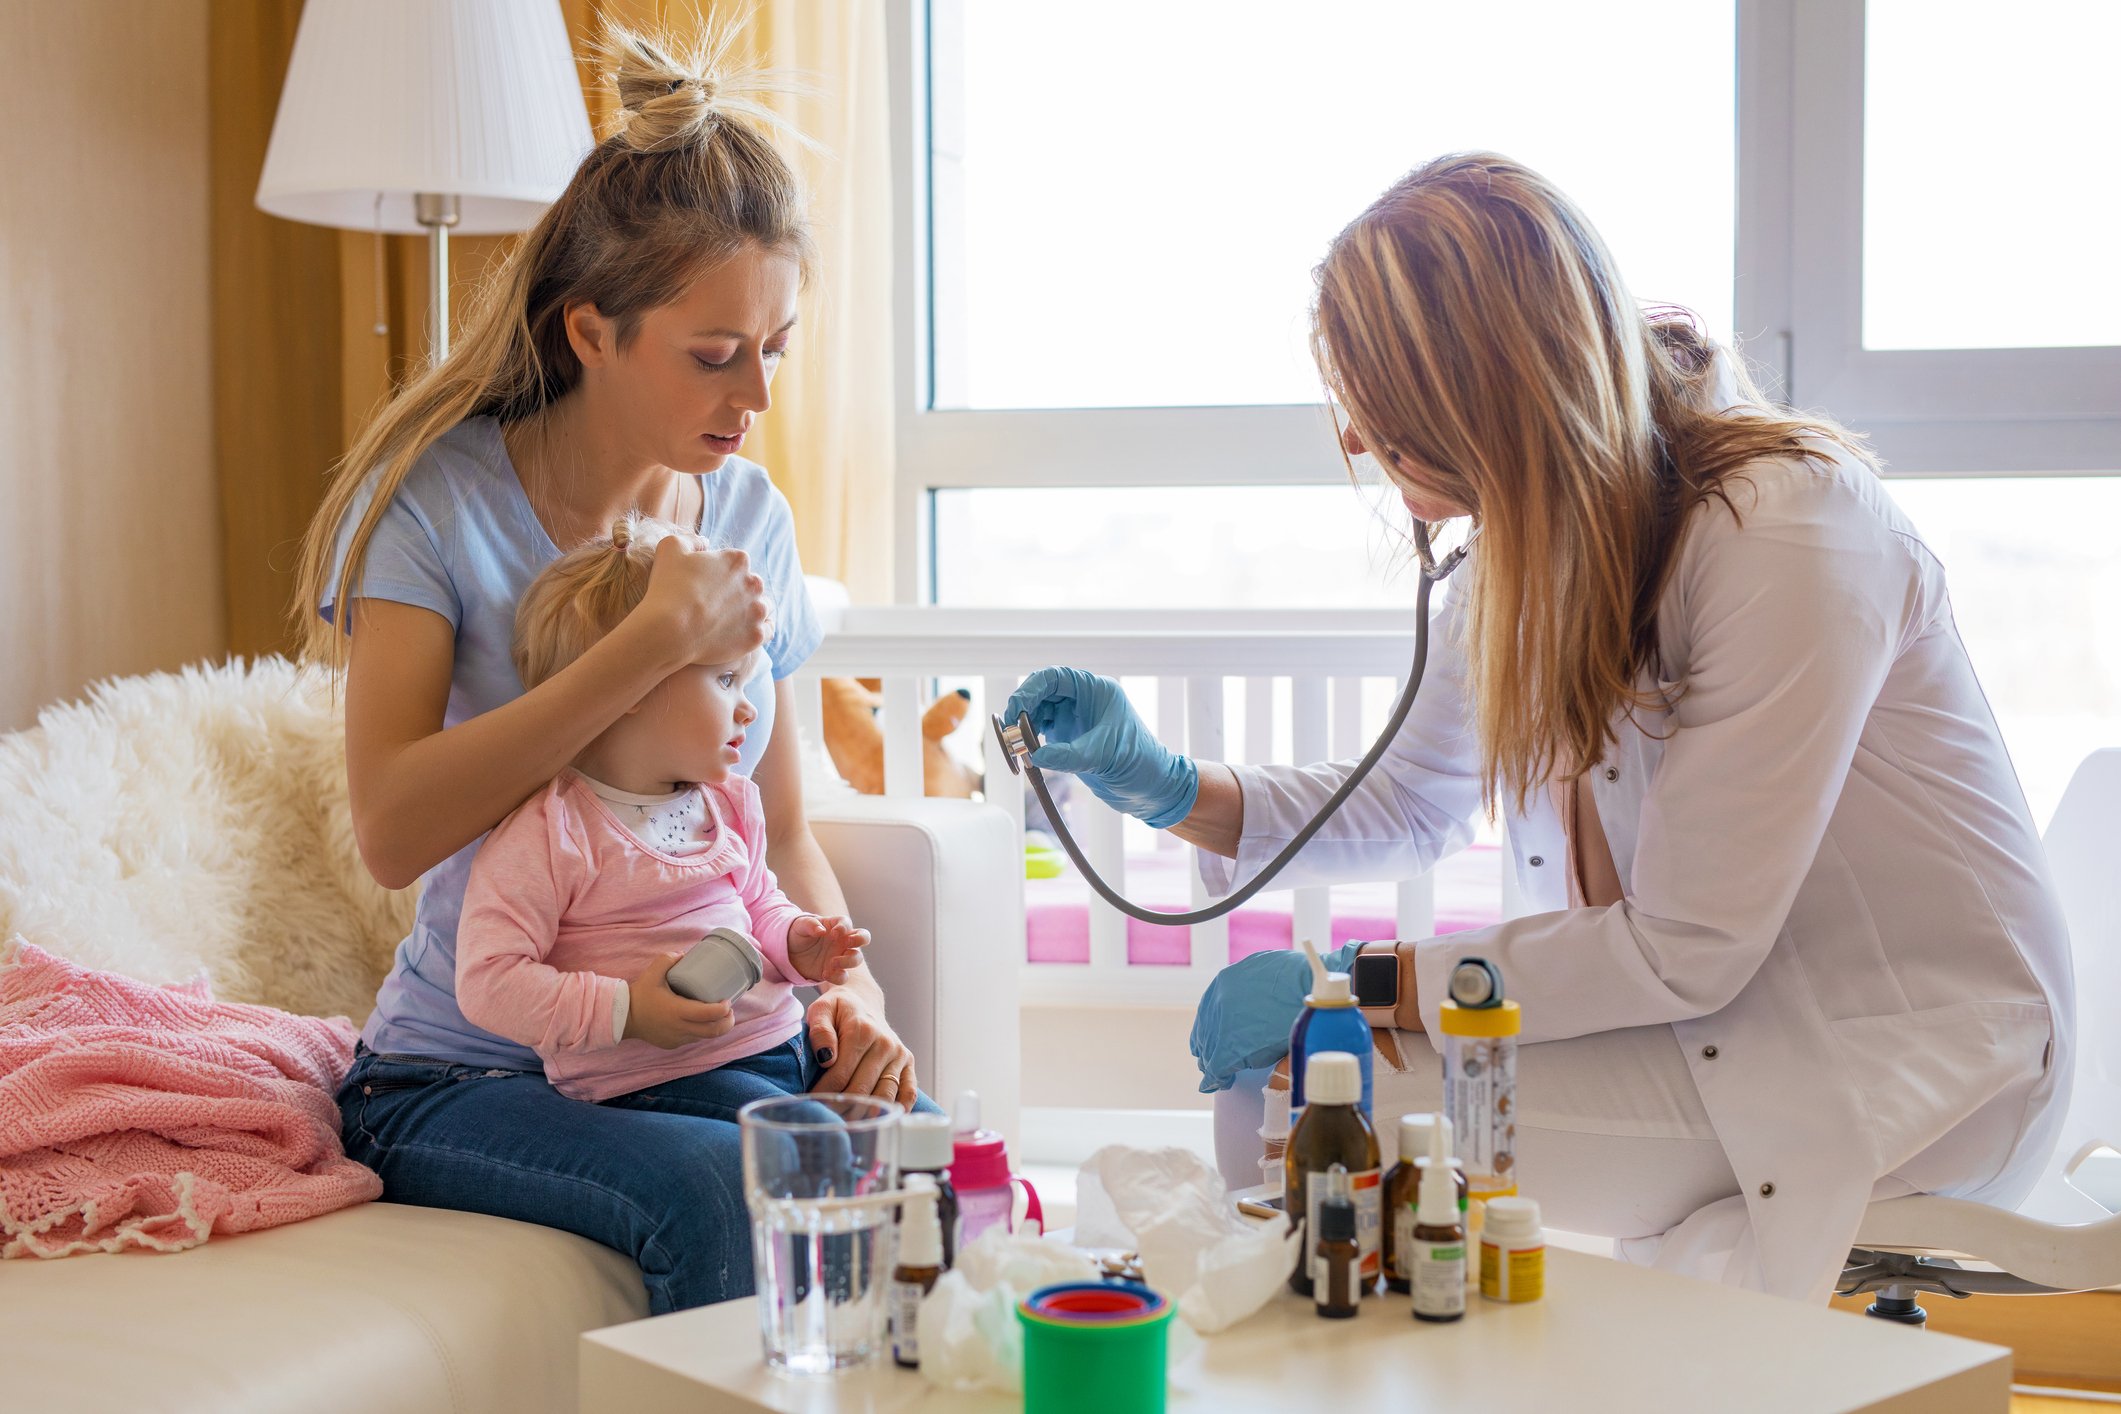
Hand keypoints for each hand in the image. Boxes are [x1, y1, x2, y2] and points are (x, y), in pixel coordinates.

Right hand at [624, 952, 736, 1048]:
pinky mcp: (673, 1044)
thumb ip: (667, 960)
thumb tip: (684, 955)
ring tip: (718, 1014)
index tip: (727, 1000)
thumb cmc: (639, 996)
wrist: (623, 1018)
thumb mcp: (652, 974)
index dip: (723, 1009)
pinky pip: (692, 1039)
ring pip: (704, 1037)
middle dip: (727, 1022)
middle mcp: (679, 1028)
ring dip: (715, 1027)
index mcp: (677, 1011)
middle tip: (729, 1010)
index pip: (708, 1014)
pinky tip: (700, 1021)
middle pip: (713, 1031)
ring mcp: (677, 1039)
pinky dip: (700, 1031)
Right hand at [632, 534, 770, 670]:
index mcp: (738, 560)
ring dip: (751, 610)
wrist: (670, 631)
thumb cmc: (668, 588)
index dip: (721, 573)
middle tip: (716, 604)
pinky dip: (759, 629)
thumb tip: (704, 542)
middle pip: (751, 584)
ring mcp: (758, 611)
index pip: (736, 562)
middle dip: (738, 591)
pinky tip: (746, 631)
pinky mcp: (756, 636)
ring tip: (731, 619)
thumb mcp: (670, 547)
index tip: (707, 585)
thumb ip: (690, 539)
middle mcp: (754, 583)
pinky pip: (767, 630)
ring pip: (762, 607)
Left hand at [787, 915, 868, 984]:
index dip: (844, 927)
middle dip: (860, 940)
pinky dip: (837, 977)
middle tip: (847, 943)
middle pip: (863, 937)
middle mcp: (842, 940)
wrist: (791, 953)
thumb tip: (821, 931)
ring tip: (832, 963)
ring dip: (848, 961)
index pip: (846, 922)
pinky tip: (825, 974)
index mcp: (835, 926)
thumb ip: (810, 925)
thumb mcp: (800, 926)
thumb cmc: (798, 934)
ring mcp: (841, 956)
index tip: (833, 934)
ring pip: (857, 958)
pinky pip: (843, 976)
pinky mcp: (835, 971)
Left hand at [805, 989, 916, 1109]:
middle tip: (825, 1118)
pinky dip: (897, 1110)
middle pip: (861, 1090)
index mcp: (862, 1031)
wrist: (862, 1000)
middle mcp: (885, 1044)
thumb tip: (826, 1059)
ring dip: (864, 1115)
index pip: (840, 1075)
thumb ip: (820, 1031)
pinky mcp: (908, 1064)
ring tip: (845, 1122)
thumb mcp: (822, 1010)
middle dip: (840, 1108)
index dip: (823, 1095)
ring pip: (884, 1096)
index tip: (811, 1105)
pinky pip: (908, 1093)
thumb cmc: (838, 1010)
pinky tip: (880, 1119)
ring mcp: (899, 1055)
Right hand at [1003, 667, 1199, 827]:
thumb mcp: (1103, 757)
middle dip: (1022, 711)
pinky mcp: (1070, 737)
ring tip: (1017, 749)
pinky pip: (1041, 732)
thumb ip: (1068, 755)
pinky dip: (1030, 742)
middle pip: (1041, 693)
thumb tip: (1033, 755)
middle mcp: (1083, 699)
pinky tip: (1027, 756)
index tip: (1014, 711)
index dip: (1030, 689)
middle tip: (1010, 736)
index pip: (1054, 677)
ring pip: (1037, 713)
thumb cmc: (1139, 764)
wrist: (1151, 789)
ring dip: (1023, 729)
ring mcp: (1075, 717)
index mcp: (1095, 690)